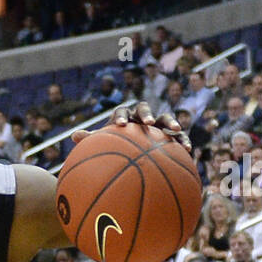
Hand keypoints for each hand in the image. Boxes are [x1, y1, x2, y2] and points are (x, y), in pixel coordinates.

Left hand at [71, 99, 189, 151]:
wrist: (131, 151)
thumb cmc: (114, 147)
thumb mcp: (102, 144)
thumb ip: (91, 139)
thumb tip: (73, 135)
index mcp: (124, 117)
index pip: (122, 111)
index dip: (122, 116)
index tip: (121, 125)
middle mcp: (140, 117)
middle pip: (145, 109)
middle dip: (147, 114)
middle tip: (147, 123)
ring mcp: (156, 125)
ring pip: (165, 118)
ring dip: (171, 123)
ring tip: (177, 130)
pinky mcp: (169, 135)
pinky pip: (178, 136)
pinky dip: (183, 141)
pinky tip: (188, 151)